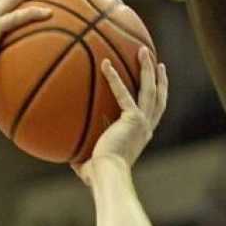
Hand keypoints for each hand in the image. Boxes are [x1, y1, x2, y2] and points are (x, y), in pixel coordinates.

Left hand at [74, 48, 167, 181]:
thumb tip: (66, 154)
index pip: (153, 112)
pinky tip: (105, 63)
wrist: (107, 175)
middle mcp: (146, 128)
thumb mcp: (91, 161)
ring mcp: (142, 122)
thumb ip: (83, 154)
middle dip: (159, 78)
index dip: (157, 96)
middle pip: (159, 97)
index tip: (156, 83)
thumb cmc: (98, 175)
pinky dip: (114, 78)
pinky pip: (124, 93)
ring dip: (148, 68)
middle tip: (158, 62)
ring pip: (151, 90)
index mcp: (141, 135)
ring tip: (143, 49)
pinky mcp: (134, 119)